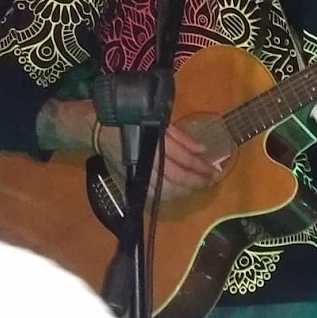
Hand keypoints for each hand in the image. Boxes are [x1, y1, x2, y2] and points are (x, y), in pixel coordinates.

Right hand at [98, 123, 219, 203]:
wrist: (101, 129)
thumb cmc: (134, 121)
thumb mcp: (160, 124)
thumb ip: (182, 138)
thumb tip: (203, 150)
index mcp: (156, 143)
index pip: (185, 160)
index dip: (202, 168)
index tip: (215, 171)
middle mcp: (148, 160)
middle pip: (178, 178)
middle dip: (197, 182)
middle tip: (210, 182)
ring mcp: (139, 173)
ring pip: (167, 190)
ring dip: (185, 191)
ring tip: (198, 187)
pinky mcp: (131, 181)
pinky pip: (153, 195)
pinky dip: (168, 196)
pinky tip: (179, 193)